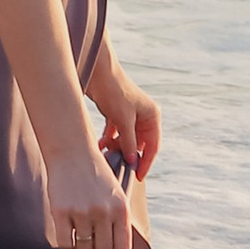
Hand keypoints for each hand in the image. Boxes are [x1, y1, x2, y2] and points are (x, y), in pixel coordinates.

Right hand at [43, 138, 132, 248]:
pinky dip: (66, 246)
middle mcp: (103, 211)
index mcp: (120, 207)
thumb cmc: (94, 173)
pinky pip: (65, 243)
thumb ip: (118, 218)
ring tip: (79, 246)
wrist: (71, 151)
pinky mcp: (61, 211)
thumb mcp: (116, 192)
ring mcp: (82, 211)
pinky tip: (67, 237)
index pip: (123, 247)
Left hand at [91, 64, 160, 184]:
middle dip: (128, 155)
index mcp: (152, 116)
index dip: (146, 162)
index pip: (152, 146)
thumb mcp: (123, 120)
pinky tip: (100, 146)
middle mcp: (143, 116)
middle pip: (139, 144)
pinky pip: (115, 133)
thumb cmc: (114, 92)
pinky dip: (109, 140)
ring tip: (106, 156)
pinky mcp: (116, 114)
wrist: (97, 72)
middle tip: (117, 168)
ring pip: (126, 139)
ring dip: (117, 148)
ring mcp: (130, 115)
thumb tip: (133, 162)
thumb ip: (129, 143)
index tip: (137, 177)